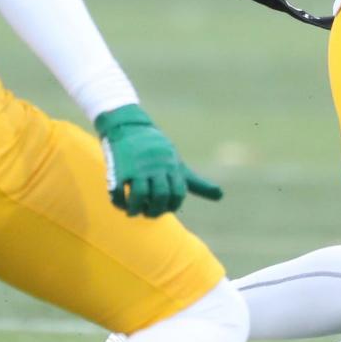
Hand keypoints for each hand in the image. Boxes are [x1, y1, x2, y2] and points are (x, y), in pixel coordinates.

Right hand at [94, 104, 222, 217]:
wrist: (131, 128)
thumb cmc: (159, 152)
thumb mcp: (179, 165)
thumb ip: (197, 183)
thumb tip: (221, 195)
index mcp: (172, 167)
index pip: (178, 193)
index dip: (173, 205)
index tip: (166, 208)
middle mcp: (156, 168)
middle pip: (160, 195)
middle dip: (155, 210)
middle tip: (149, 213)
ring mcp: (137, 168)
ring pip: (139, 195)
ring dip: (136, 209)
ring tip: (134, 213)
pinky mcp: (120, 168)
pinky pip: (119, 191)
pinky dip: (119, 203)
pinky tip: (122, 205)